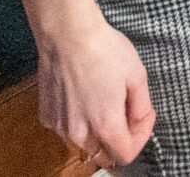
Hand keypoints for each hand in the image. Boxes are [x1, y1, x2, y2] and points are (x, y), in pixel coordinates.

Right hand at [35, 10, 154, 168]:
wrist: (68, 34)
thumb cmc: (103, 50)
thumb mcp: (137, 75)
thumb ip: (141, 107)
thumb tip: (141, 121)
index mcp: (105, 125)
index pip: (126, 155)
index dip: (141, 137)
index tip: (144, 116)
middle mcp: (80, 132)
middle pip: (104, 153)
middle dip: (119, 138)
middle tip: (125, 110)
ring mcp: (59, 125)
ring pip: (84, 142)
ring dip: (97, 130)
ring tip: (103, 98)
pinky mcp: (46, 115)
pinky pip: (66, 127)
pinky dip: (77, 119)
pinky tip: (82, 94)